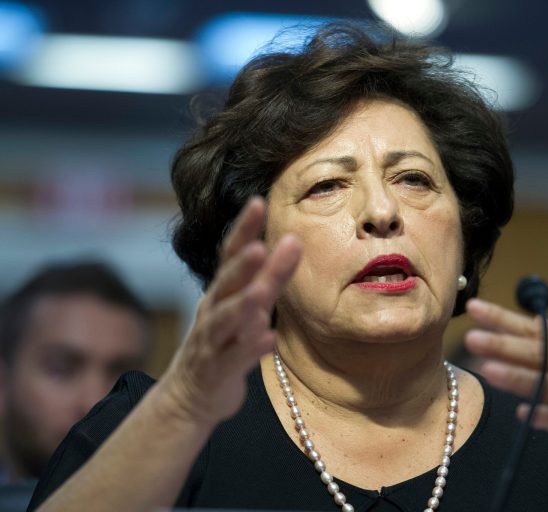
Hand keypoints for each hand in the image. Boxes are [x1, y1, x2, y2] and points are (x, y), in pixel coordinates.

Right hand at [160, 197, 301, 426]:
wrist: (190, 399)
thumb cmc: (222, 346)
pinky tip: (268, 339)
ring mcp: (212, 342)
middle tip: (260, 246)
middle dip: (243, 265)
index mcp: (220, 293)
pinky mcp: (218, 371)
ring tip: (262, 291)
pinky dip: (251, 348)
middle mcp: (213, 311)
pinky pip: (235, 359)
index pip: (229, 255)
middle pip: (228, 284)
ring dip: (243, 304)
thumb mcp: (242, 308)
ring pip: (226, 320)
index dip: (242, 229)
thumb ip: (264, 281)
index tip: (258, 201)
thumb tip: (288, 247)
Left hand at [464, 298, 547, 478]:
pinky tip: (523, 414)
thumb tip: (523, 331)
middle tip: (471, 336)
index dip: (504, 318)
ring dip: (519, 377)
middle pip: (538, 352)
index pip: (535, 329)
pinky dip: (547, 417)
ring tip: (489, 370)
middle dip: (503, 344)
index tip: (475, 307)